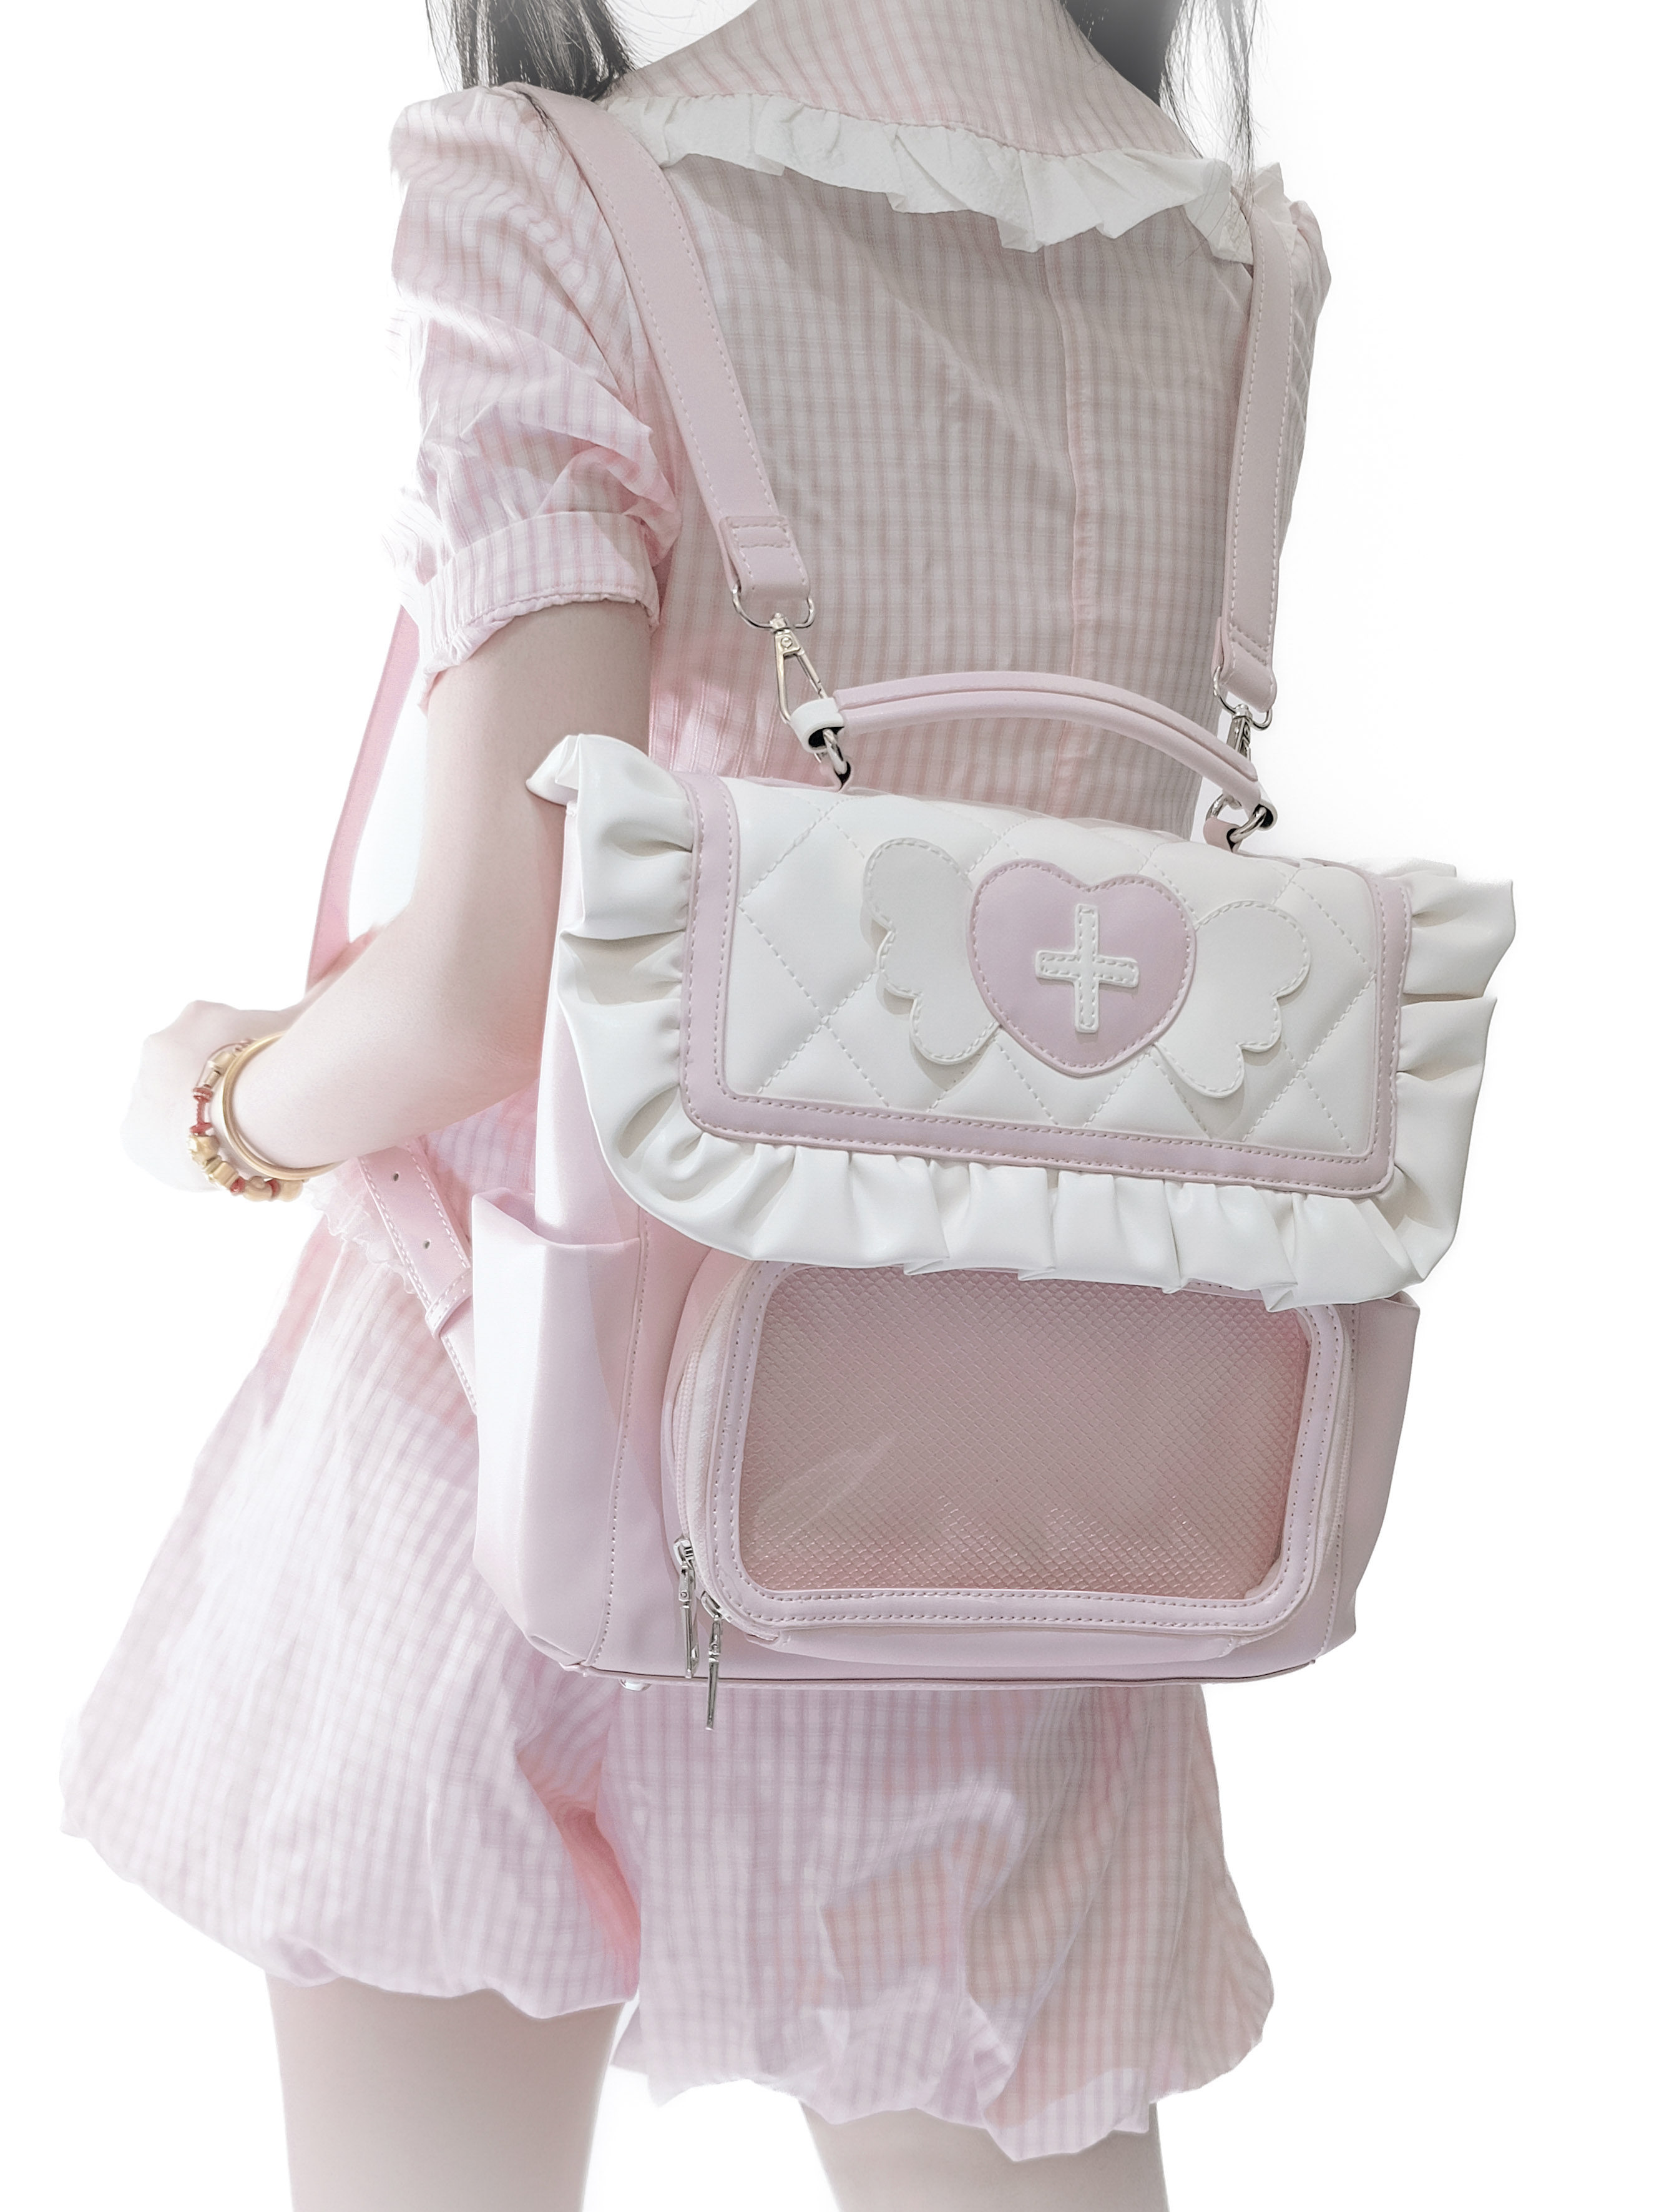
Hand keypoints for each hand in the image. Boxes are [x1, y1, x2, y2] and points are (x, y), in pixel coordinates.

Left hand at [120, 935, 378, 1191]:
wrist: (243, 1124)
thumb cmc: (276, 1065)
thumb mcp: (304, 1021)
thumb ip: (327, 987)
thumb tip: (369, 935)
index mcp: (198, 1016)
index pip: (224, 1037)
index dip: (251, 1061)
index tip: (270, 1080)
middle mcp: (159, 1046)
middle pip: (195, 1070)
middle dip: (223, 1088)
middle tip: (258, 1113)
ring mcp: (139, 1092)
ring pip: (175, 1106)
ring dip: (200, 1118)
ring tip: (237, 1139)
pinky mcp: (131, 1137)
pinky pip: (155, 1142)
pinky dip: (179, 1149)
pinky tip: (211, 1154)